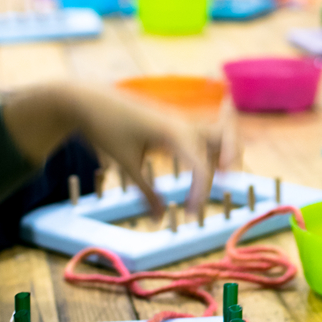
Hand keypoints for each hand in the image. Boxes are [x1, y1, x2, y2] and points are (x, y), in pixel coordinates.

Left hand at [3, 84, 236, 217]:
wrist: (90, 101)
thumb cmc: (106, 129)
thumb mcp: (125, 164)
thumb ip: (145, 193)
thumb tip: (158, 220)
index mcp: (171, 132)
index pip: (200, 165)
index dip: (200, 192)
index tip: (189, 213)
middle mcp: (182, 123)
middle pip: (224, 138)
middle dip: (230, 160)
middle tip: (225, 182)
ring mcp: (181, 121)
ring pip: (219, 133)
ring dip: (226, 152)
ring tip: (222, 176)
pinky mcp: (176, 123)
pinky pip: (205, 134)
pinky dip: (214, 150)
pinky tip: (207, 169)